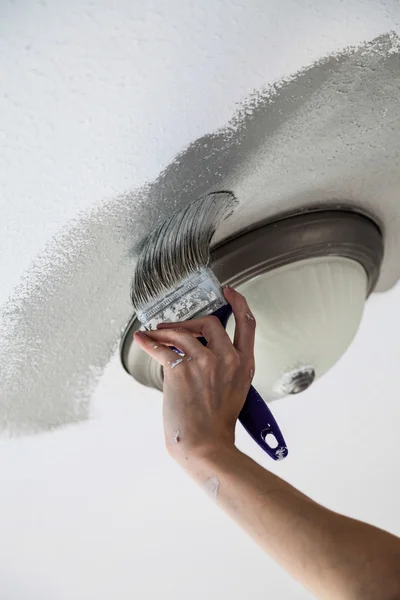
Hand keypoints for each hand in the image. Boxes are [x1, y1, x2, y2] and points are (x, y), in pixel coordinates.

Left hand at [133, 286, 255, 463]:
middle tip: (175, 326)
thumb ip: (226, 366)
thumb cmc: (217, 423)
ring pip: (181, 331)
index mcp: (244, 364)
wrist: (206, 445)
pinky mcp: (182, 369)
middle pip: (209, 322)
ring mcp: (205, 362)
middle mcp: (227, 358)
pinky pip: (161, 347)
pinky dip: (148, 341)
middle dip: (189, 322)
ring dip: (164, 331)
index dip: (239, 302)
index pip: (247, 323)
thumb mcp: (235, 389)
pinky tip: (142, 339)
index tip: (229, 291)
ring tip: (155, 334)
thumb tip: (201, 347)